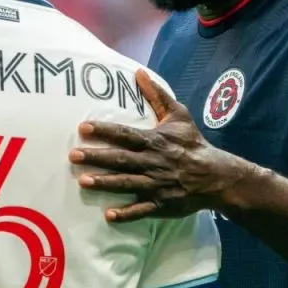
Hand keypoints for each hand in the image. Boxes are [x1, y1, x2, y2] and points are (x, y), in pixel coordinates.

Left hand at [69, 69, 251, 221]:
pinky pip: (141, 210)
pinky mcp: (161, 204)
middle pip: (121, 159)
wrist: (215, 175)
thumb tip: (139, 72)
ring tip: (83, 182)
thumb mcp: (178, 115)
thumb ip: (157, 95)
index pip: (125, 134)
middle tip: (73, 156)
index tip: (83, 127)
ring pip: (127, 184)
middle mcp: (153, 162)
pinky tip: (109, 215)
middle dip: (96, 157)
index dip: (104, 130)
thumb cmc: (192, 143)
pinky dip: (126, 213)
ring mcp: (156, 185)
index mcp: (155, 141)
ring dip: (105, 183)